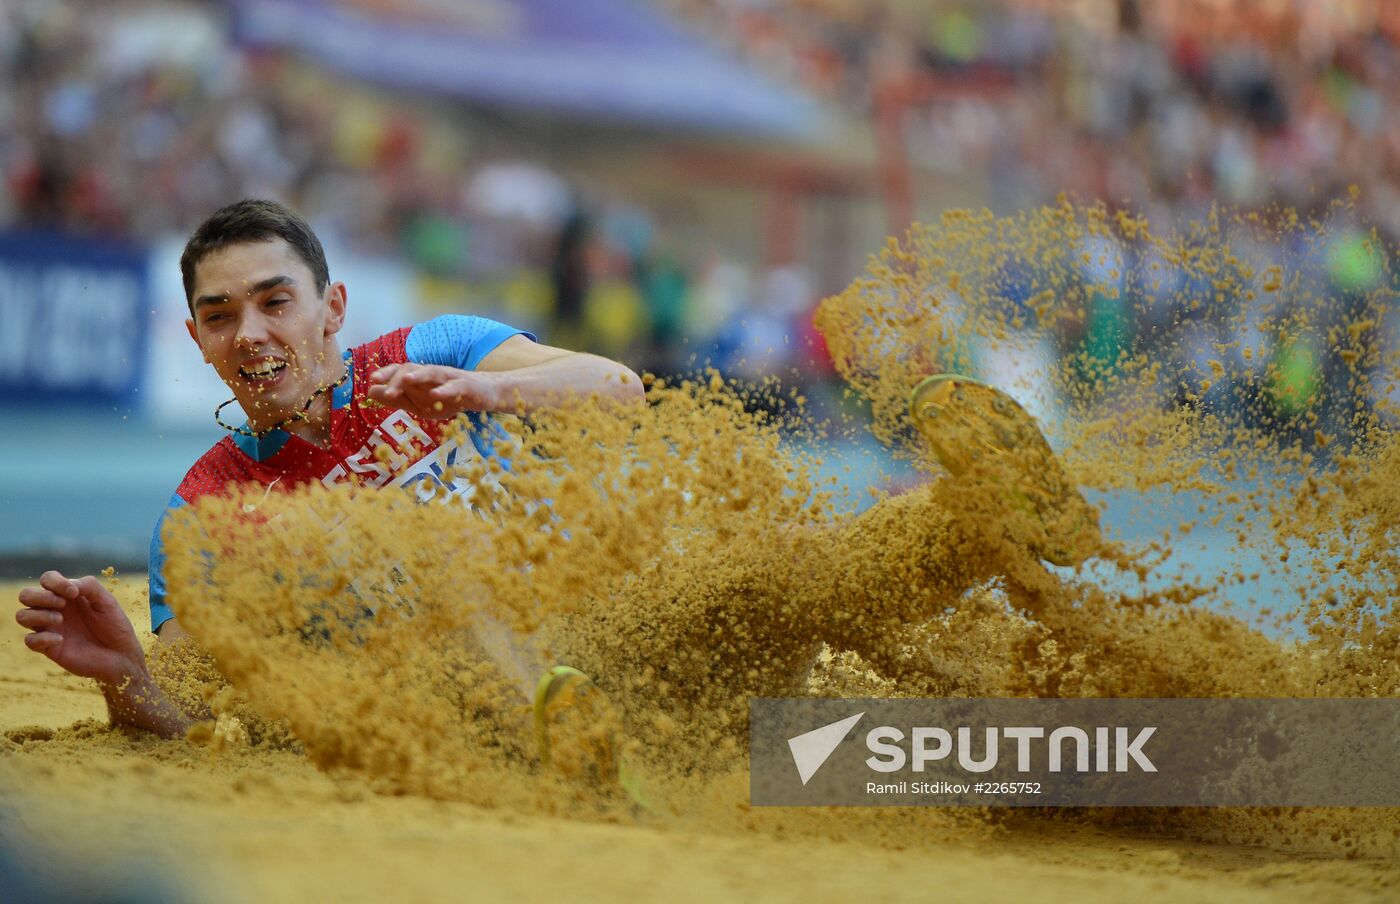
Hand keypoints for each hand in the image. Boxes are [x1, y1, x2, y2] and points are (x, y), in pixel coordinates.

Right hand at [16, 571, 146, 686]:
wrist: (121, 655)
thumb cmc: (115, 625)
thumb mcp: (107, 602)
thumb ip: (90, 586)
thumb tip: (69, 583)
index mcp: (68, 595)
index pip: (47, 579)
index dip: (55, 582)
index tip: (74, 593)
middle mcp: (54, 609)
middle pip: (26, 595)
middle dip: (40, 596)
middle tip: (62, 605)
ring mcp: (50, 628)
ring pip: (22, 616)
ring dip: (38, 615)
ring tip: (61, 620)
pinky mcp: (49, 648)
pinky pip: (29, 640)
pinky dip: (41, 638)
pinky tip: (61, 640)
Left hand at [367, 363, 500, 419]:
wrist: (485, 395)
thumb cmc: (451, 398)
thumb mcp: (421, 403)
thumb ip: (397, 398)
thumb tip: (370, 391)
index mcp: (421, 377)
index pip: (400, 370)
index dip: (387, 374)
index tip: (372, 381)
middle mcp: (433, 373)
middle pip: (413, 369)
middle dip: (399, 379)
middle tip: (387, 392)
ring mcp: (450, 377)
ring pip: (432, 372)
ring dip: (419, 376)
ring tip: (406, 381)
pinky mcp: (467, 386)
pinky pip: (455, 387)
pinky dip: (445, 390)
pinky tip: (436, 395)